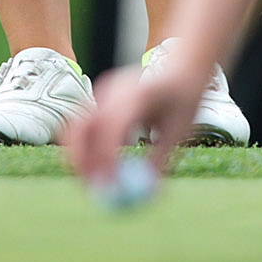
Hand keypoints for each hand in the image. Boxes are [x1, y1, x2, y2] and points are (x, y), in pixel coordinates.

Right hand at [62, 64, 203, 187]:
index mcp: (138, 94)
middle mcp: (114, 90)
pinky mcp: (98, 97)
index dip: (105, 156)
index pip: (111, 125)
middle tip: (90, 190)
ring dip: (79, 155)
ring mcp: (103, 91)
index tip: (109, 186)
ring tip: (94, 181)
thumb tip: (149, 195)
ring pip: (77, 127)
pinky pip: (84, 125)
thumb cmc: (184, 100)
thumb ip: (162, 161)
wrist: (181, 67)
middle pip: (84, 126)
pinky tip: (97, 164)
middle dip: (82, 160)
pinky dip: (84, 147)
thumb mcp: (179, 131)